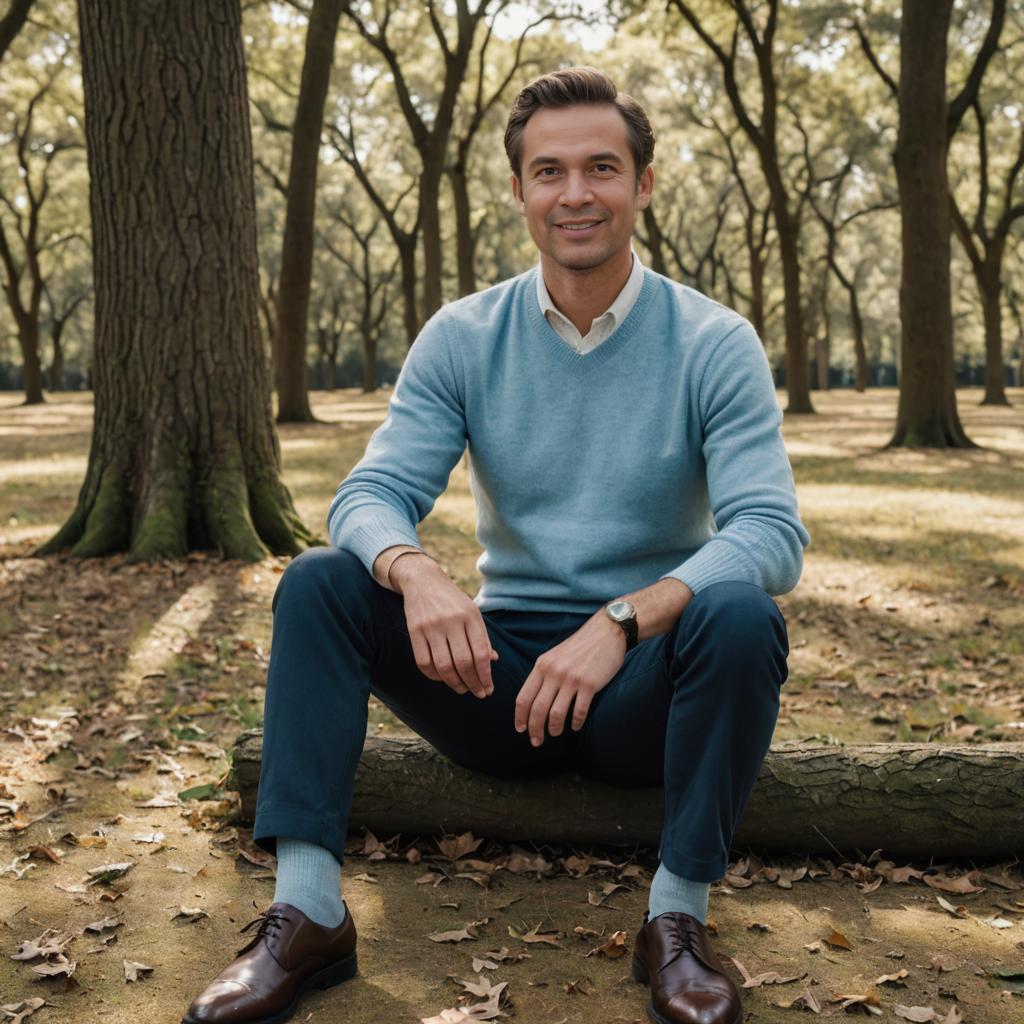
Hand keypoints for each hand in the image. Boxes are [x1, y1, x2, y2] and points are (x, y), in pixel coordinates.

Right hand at [392, 554, 497, 697]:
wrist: (422, 580)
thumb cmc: (452, 600)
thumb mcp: (472, 612)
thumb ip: (481, 636)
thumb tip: (492, 662)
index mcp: (470, 615)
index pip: (480, 652)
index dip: (485, 675)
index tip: (489, 689)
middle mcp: (451, 621)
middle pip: (463, 662)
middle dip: (473, 683)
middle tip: (478, 693)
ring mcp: (431, 626)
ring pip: (443, 666)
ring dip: (455, 683)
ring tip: (462, 689)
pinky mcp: (414, 631)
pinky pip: (424, 662)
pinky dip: (434, 676)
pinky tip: (443, 679)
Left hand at [514, 611, 625, 745]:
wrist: (606, 632)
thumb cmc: (580, 647)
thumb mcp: (554, 656)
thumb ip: (544, 674)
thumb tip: (533, 700)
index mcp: (542, 665)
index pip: (524, 697)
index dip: (520, 717)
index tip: (520, 729)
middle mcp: (554, 672)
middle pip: (537, 709)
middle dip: (534, 729)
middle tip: (536, 741)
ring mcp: (571, 678)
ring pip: (556, 713)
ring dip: (554, 729)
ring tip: (555, 734)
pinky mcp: (589, 684)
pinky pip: (579, 711)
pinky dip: (576, 723)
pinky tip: (576, 727)